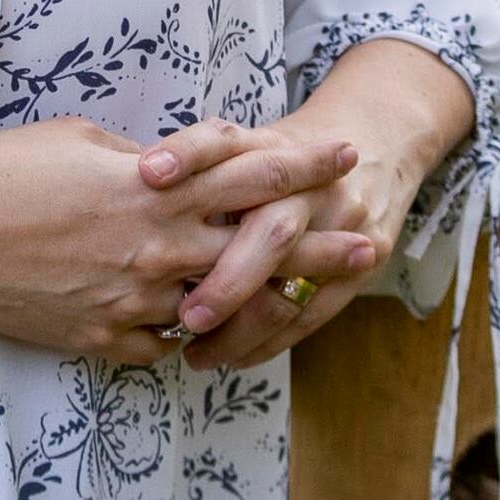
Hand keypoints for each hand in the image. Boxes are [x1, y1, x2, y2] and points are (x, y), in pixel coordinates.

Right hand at [0, 115, 357, 365]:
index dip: (302, 164)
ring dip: (261, 304)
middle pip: (257, 250)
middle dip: (318, 246)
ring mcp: (133, 302)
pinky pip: (162, 347)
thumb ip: (144, 164)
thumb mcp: (82, 144)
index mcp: (156, 193)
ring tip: (302, 303)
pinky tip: (199, 334)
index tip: (344, 155)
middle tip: (368, 243)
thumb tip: (175, 172)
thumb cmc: (2, 173)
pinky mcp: (103, 340)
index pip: (249, 176)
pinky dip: (182, 337)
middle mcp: (157, 250)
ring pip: (218, 309)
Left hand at [137, 42, 478, 365]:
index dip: (187, 154)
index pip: (225, 142)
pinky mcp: (363, 258)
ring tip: (195, 353)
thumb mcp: (248, 144)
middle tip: (185, 317)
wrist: (374, 142)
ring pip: (290, 288)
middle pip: (270, 233)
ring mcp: (341, 223)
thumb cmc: (286, 155)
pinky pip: (312, 315)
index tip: (148, 176)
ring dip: (240, 330)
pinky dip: (267, 343)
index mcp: (270, 147)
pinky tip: (230, 357)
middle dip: (226, 281)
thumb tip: (125, 183)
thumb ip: (197, 167)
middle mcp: (307, 184)